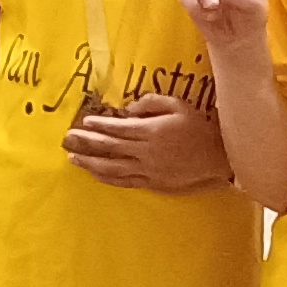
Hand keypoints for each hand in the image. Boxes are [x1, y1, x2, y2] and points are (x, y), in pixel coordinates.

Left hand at [65, 90, 232, 190]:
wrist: (218, 156)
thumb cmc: (197, 126)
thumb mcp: (177, 105)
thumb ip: (150, 103)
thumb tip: (127, 110)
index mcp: (151, 131)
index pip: (119, 128)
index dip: (100, 125)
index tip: (85, 121)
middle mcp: (146, 151)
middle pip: (110, 147)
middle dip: (87, 142)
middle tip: (68, 139)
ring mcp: (148, 169)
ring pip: (112, 167)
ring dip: (90, 163)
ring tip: (73, 158)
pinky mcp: (152, 183)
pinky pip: (124, 181)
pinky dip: (106, 178)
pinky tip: (94, 173)